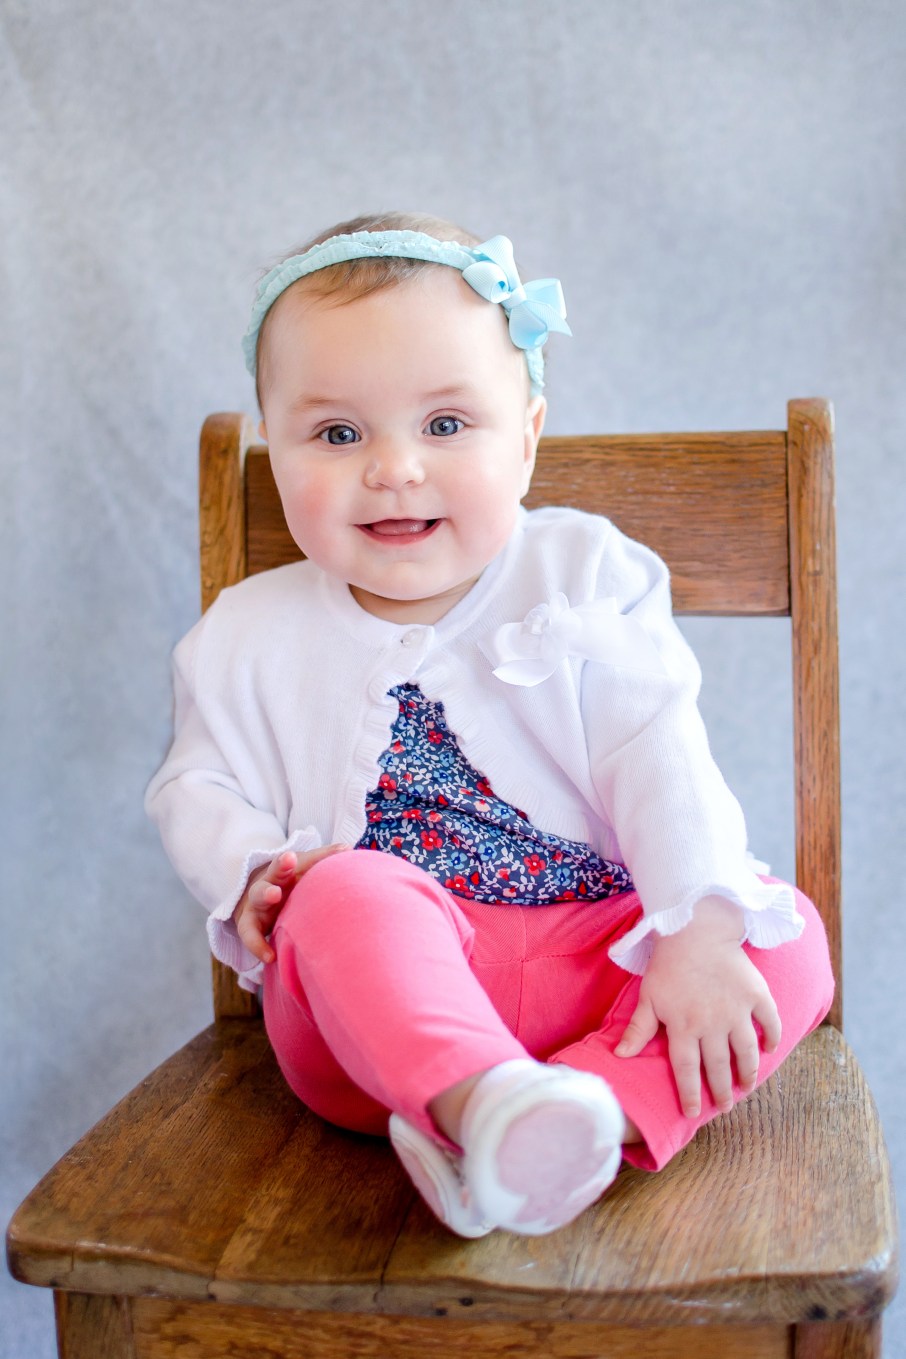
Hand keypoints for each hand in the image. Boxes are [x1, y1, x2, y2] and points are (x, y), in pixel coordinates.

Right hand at [234, 844, 349, 965]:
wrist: (262, 898)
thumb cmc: (291, 883)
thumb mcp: (303, 870)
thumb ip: (323, 859)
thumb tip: (347, 847)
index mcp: (284, 871)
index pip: (289, 862)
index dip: (290, 860)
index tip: (292, 856)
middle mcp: (270, 883)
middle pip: (273, 874)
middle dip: (279, 869)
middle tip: (286, 864)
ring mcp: (258, 904)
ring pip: (258, 898)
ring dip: (265, 895)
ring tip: (273, 894)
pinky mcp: (250, 925)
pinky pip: (251, 936)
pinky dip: (258, 946)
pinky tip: (270, 956)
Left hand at [615, 896, 780, 1117]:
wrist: (695, 929)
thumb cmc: (668, 963)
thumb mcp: (648, 996)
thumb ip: (639, 1029)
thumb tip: (621, 1056)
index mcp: (683, 1027)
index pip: (687, 1070)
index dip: (690, 1094)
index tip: (692, 1112)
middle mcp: (712, 1024)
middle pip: (718, 1067)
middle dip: (722, 1091)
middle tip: (725, 1106)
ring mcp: (736, 1011)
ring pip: (746, 1052)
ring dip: (748, 1073)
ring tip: (747, 1087)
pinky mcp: (756, 995)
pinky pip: (769, 1022)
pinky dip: (772, 1037)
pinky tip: (770, 1049)